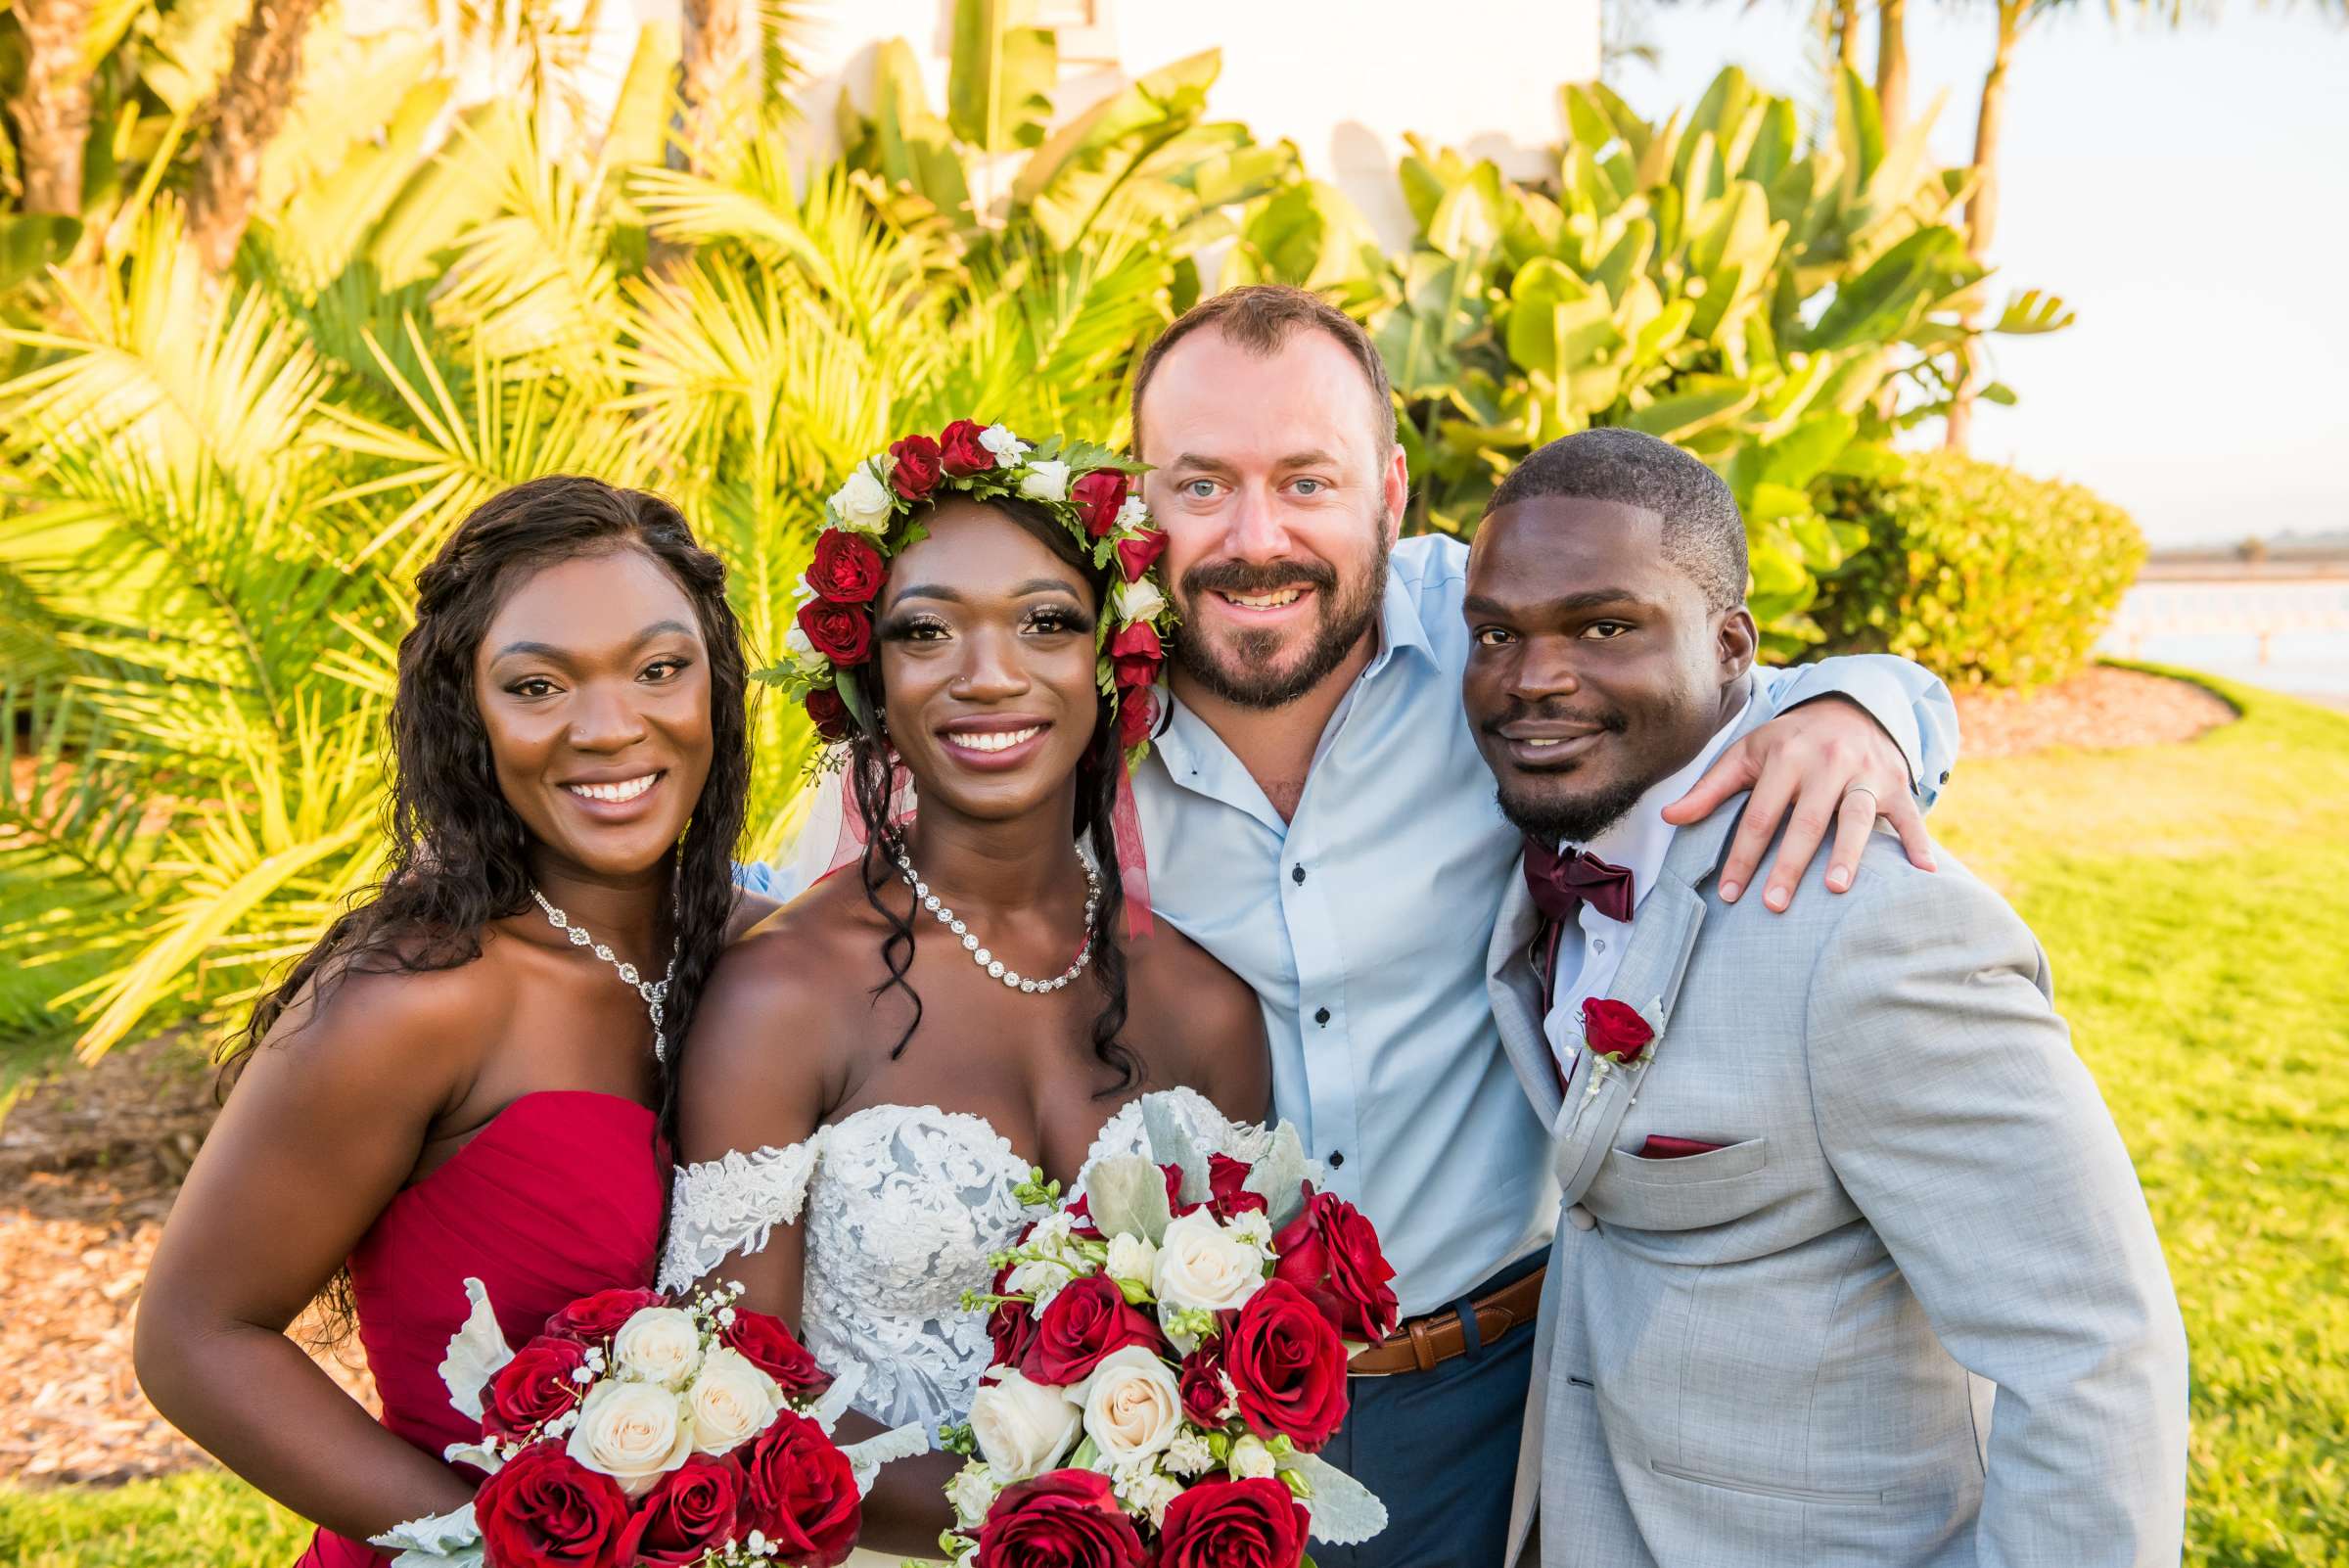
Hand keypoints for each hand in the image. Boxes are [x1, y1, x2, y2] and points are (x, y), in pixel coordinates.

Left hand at [1662, 696, 1935, 910]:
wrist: (1849, 706)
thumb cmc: (1789, 742)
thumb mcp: (1747, 755)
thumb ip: (1711, 788)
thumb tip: (1668, 817)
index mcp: (1786, 758)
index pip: (1761, 815)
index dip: (1743, 855)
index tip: (1730, 893)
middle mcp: (1828, 763)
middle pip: (1806, 822)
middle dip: (1789, 864)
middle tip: (1774, 905)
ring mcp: (1866, 773)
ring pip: (1856, 817)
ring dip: (1847, 854)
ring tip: (1834, 888)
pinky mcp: (1897, 783)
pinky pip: (1910, 815)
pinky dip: (1917, 842)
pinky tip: (1923, 872)